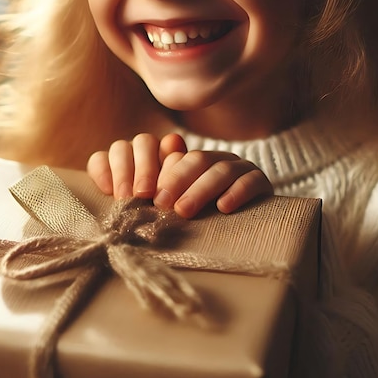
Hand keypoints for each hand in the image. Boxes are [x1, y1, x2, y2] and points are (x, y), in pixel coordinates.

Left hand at [87, 133, 272, 217]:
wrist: (253, 223)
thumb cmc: (202, 218)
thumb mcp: (175, 206)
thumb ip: (153, 196)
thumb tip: (117, 193)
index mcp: (193, 160)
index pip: (170, 154)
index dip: (151, 169)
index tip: (134, 194)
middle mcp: (216, 158)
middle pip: (195, 159)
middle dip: (175, 180)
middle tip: (160, 204)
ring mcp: (239, 167)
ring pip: (220, 169)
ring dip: (200, 190)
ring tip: (184, 211)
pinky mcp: (260, 181)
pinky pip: (249, 181)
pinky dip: (236, 193)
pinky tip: (224, 208)